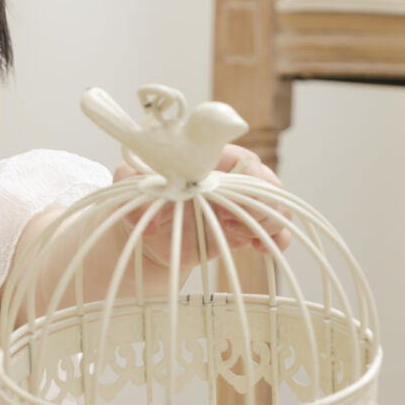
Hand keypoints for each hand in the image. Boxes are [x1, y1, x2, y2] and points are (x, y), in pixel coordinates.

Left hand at [112, 143, 290, 266]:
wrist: (143, 236)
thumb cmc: (139, 200)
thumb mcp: (128, 188)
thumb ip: (132, 189)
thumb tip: (148, 217)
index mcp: (207, 161)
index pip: (241, 157)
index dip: (250, 172)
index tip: (238, 191)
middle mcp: (227, 181)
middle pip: (264, 181)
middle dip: (261, 200)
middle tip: (237, 218)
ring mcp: (238, 206)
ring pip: (273, 205)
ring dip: (268, 219)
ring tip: (241, 234)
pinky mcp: (241, 231)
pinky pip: (271, 230)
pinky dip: (277, 237)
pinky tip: (264, 247)